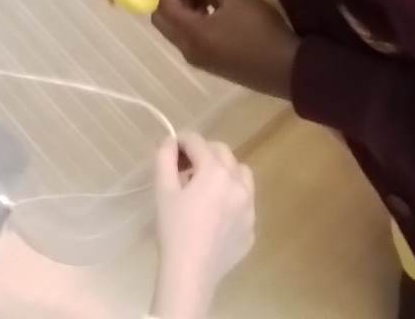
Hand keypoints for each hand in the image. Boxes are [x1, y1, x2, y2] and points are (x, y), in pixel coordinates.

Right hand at [150, 133, 255, 318]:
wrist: (190, 272)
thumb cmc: (174, 229)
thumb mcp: (163, 190)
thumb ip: (165, 158)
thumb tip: (171, 142)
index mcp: (216, 172)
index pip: (198, 142)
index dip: (181, 141)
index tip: (170, 150)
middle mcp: (239, 185)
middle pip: (223, 153)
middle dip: (203, 154)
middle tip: (185, 170)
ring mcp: (249, 208)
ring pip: (241, 175)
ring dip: (224, 172)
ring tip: (206, 189)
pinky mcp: (251, 228)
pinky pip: (244, 203)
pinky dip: (231, 200)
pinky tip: (214, 218)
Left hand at [152, 0, 298, 98]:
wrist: (288, 70)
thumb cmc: (261, 32)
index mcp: (190, 33)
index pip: (160, 4)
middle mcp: (187, 48)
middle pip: (163, 18)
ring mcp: (199, 58)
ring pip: (177, 27)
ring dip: (184, 6)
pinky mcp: (211, 62)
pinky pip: (190, 36)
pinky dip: (194, 18)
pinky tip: (216, 6)